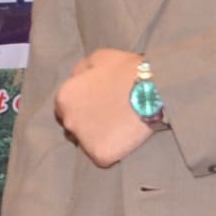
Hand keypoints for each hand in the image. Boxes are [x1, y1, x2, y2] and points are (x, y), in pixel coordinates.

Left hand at [54, 48, 149, 167]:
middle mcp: (68, 121)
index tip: (98, 107)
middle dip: (88, 125)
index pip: (65, 109)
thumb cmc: (126, 70)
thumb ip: (81, 71)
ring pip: (86, 144)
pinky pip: (103, 158)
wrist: (151, 91)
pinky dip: (113, 152)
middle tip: (110, 118)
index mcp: (64, 98)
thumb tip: (76, 79)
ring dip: (98, 139)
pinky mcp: (100, 155)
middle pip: (73, 128)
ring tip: (119, 129)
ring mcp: (83, 140)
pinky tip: (125, 139)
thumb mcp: (98, 58)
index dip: (82, 108)